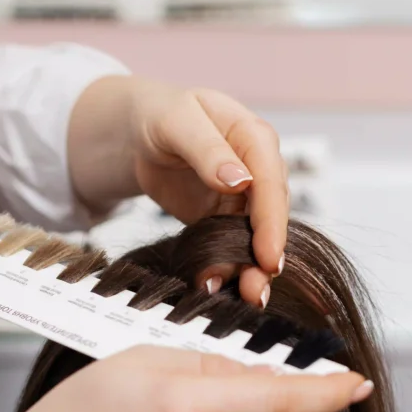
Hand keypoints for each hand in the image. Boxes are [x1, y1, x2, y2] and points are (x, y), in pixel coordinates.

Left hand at [68, 76, 287, 306]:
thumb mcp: (176, 121)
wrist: (139, 131)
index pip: (271, 181)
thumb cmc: (160, 114)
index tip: (268, 255)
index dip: (272, 220)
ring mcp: (244, 198)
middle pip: (271, 216)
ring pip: (257, 237)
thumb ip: (207, 149)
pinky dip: (228, 268)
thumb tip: (240, 181)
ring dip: (252, 268)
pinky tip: (215, 285)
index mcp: (253, 137)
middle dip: (267, 254)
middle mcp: (257, 170)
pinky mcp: (226, 218)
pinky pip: (233, 246)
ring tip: (247, 297)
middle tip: (258, 289)